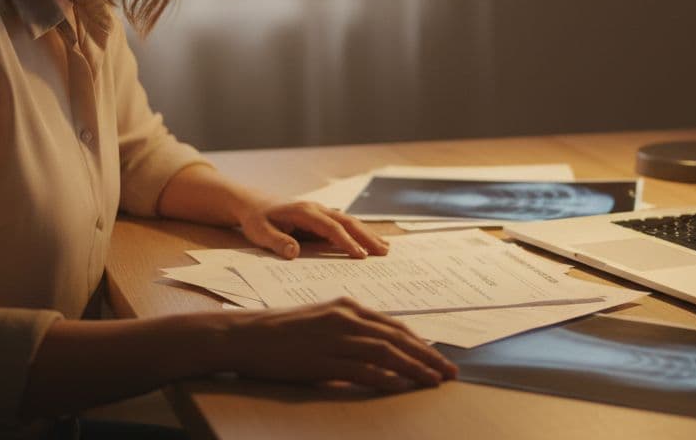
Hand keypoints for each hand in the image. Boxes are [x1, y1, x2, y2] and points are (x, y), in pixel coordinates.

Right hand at [217, 298, 457, 390]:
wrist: (245, 335)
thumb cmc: (279, 331)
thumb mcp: (319, 320)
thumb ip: (346, 329)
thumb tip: (372, 347)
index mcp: (346, 306)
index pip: (393, 325)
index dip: (419, 342)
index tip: (437, 356)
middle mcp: (346, 318)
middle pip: (398, 338)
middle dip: (428, 355)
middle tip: (450, 371)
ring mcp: (336, 338)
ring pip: (388, 353)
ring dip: (417, 368)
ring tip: (436, 381)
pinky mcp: (325, 360)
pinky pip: (365, 371)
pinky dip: (389, 380)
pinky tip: (404, 388)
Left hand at [236, 199, 387, 258]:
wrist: (254, 203)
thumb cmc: (257, 219)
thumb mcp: (260, 232)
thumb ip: (277, 242)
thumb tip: (295, 252)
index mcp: (304, 212)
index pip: (331, 228)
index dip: (347, 242)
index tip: (360, 256)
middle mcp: (317, 209)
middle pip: (347, 222)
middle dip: (367, 237)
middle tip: (384, 252)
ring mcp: (321, 212)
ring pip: (349, 222)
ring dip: (367, 234)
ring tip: (385, 248)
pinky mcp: (321, 218)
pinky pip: (343, 225)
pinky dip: (358, 233)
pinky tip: (370, 242)